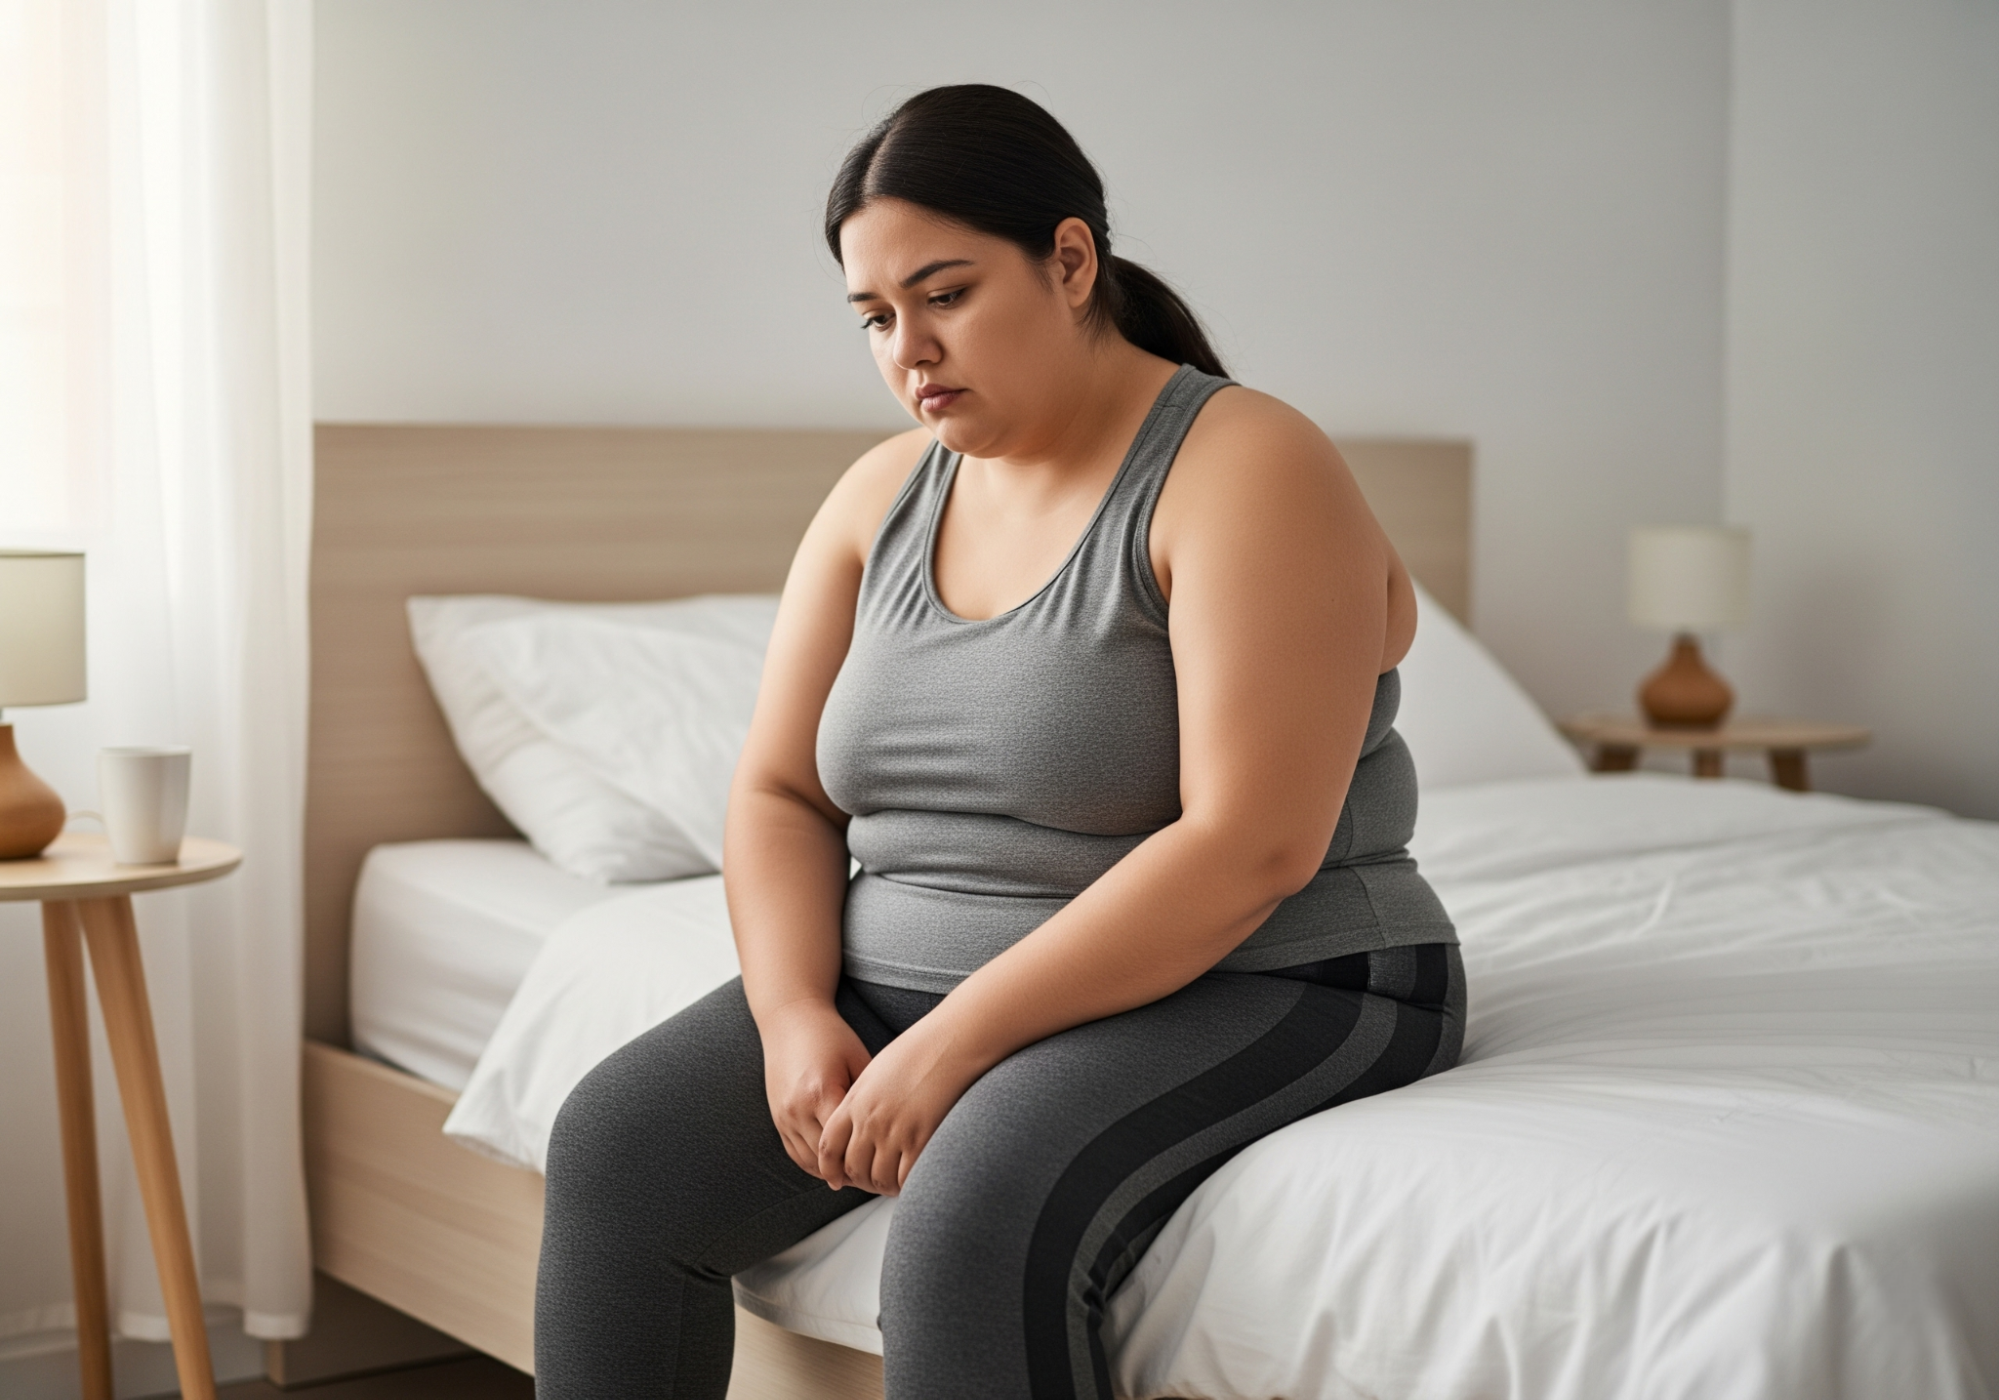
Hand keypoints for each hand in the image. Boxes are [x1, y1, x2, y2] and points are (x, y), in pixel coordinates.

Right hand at [759, 1001, 872, 1180]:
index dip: (867, 1159)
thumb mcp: (858, 1059)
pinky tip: (835, 1169)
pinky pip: (796, 1154)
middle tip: (877, 1181)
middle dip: (852, 1172)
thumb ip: (870, 1095)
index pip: (847, 1142)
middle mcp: (798, 1109)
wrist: (789, 1020)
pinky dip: (815, 1165)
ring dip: (832, 1174)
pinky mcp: (777, 1118)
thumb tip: (893, 1125)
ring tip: (858, 1179)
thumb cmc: (830, 1036)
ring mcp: (784, 1116)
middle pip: (828, 1158)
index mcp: (822, 1092)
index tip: (887, 1167)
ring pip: (810, 1162)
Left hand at [817, 1018, 982, 1195]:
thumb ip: (862, 1099)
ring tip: (892, 1186)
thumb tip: (860, 1118)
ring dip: (884, 1187)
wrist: (949, 1043)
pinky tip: (911, 1182)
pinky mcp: (920, 1140)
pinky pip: (905, 1177)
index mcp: (855, 1101)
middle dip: (861, 1182)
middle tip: (872, 1184)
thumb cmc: (920, 1050)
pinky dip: (906, 1185)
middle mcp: (870, 1120)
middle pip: (853, 1167)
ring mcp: (894, 1132)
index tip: (837, 1177)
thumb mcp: (877, 1071)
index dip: (831, 1168)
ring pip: (878, 1178)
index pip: (829, 1146)